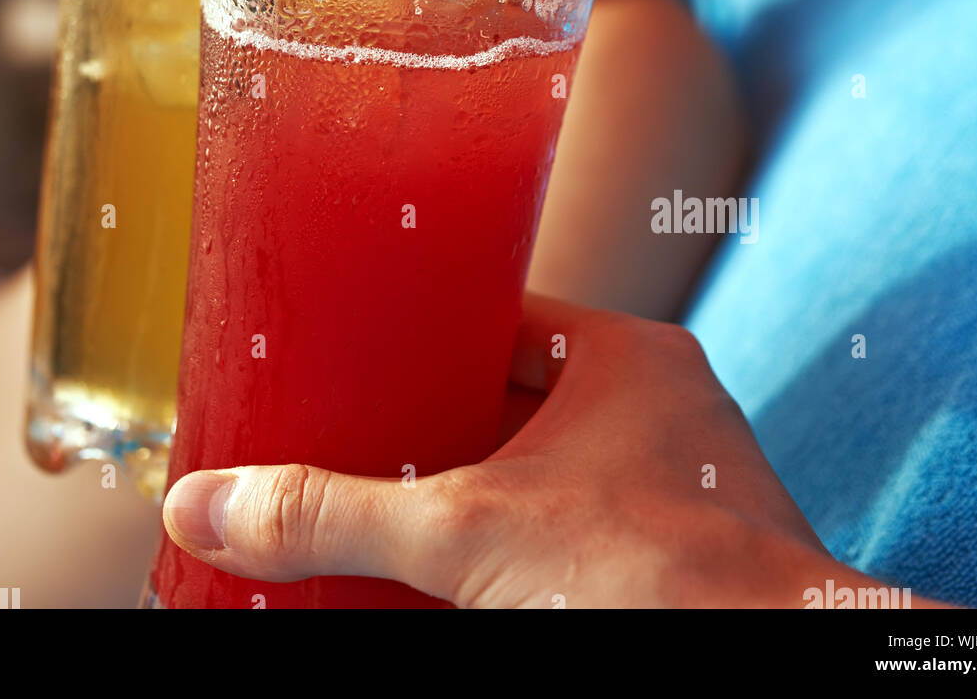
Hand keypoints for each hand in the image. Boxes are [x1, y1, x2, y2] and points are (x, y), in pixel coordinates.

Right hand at [161, 295, 896, 608]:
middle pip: (516, 397)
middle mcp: (659, 409)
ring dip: (476, 487)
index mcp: (625, 355)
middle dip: (438, 423)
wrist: (769, 672)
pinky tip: (459, 572)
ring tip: (388, 500)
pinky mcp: (676, 557)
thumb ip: (337, 515)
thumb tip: (207, 506)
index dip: (424, 330)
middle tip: (352, 435)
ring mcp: (676, 484)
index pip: (501, 315)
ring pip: (546, 469)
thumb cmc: (654, 577)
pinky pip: (572, 528)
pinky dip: (515, 543)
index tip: (357, 349)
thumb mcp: (466, 533)